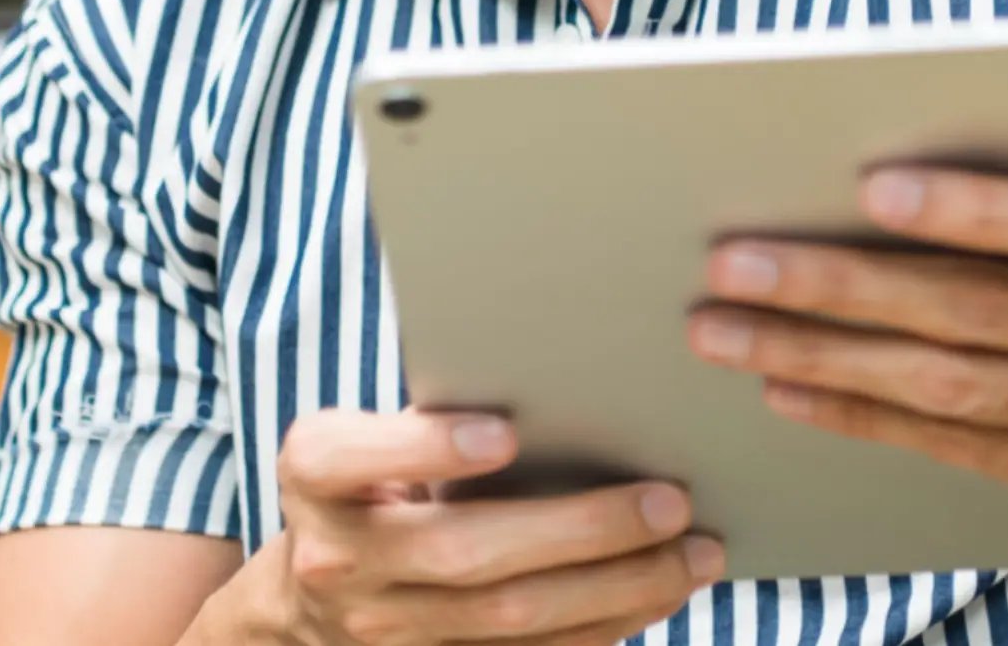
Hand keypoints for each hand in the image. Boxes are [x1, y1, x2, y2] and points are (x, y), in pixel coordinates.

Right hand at [244, 408, 723, 644]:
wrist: (312, 597)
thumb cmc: (367, 483)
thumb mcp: (365, 439)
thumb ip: (431, 415)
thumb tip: (569, 385)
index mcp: (315, 475)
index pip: (350, 457)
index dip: (426, 448)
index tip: (504, 432)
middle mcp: (340, 557)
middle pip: (464, 552)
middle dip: (578, 530)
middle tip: (670, 501)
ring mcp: (383, 630)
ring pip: (511, 617)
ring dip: (616, 586)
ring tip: (695, 553)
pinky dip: (605, 625)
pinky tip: (661, 592)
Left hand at [685, 169, 1007, 544]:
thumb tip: (887, 173)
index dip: (979, 210)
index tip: (870, 188)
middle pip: (988, 313)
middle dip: (846, 286)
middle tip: (735, 260)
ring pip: (957, 389)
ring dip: (826, 355)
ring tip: (727, 325)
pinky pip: (962, 450)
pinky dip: (864, 416)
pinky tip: (789, 385)